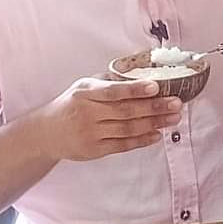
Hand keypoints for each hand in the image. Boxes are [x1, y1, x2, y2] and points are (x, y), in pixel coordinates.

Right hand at [39, 77, 181, 161]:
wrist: (46, 132)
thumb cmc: (72, 104)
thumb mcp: (84, 87)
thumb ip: (109, 82)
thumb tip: (142, 73)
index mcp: (85, 93)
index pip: (113, 91)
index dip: (135, 89)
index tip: (156, 87)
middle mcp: (87, 113)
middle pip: (126, 111)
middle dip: (154, 107)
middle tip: (176, 103)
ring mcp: (90, 133)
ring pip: (128, 129)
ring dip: (154, 123)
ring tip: (173, 118)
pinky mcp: (94, 150)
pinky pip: (123, 145)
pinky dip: (142, 140)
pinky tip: (157, 134)